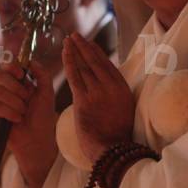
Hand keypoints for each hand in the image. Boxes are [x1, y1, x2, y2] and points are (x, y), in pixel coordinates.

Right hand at [0, 60, 57, 187]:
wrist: (39, 139)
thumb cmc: (43, 117)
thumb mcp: (47, 92)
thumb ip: (41, 74)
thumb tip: (30, 60)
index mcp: (17, 83)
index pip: (6, 66)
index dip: (11, 66)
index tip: (22, 73)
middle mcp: (5, 91)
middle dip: (14, 85)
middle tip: (27, 96)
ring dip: (16, 102)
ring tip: (24, 112)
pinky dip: (10, 112)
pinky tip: (18, 119)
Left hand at [62, 32, 135, 162]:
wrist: (112, 151)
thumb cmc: (117, 136)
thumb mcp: (123, 112)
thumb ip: (115, 97)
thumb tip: (106, 89)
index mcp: (123, 89)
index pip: (107, 65)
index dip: (96, 52)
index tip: (88, 44)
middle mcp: (111, 87)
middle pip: (95, 61)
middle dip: (84, 46)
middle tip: (75, 35)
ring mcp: (98, 93)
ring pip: (83, 66)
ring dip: (74, 51)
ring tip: (68, 40)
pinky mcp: (84, 100)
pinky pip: (74, 76)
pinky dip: (69, 62)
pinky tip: (65, 52)